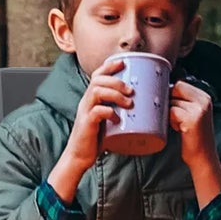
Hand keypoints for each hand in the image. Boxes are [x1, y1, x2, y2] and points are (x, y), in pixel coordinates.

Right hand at [48, 58, 129, 200]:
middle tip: (131, 90)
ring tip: (128, 103)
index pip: (97, 75)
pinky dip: (109, 112)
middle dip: (116, 81)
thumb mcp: (107, 120)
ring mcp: (85, 112)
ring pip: (96, 92)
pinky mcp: (86, 124)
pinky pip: (96, 112)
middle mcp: (86, 102)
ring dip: (115, 94)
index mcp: (91, 99)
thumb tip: (141, 106)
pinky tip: (117, 119)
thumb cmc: (96, 139)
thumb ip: (117, 110)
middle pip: (98, 80)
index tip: (124, 63)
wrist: (80, 156)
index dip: (109, 66)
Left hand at [170, 80, 217, 169]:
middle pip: (176, 88)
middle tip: (172, 116)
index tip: (170, 105)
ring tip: (178, 125)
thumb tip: (163, 91)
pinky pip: (171, 112)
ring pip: (172, 101)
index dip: (171, 93)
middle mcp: (204, 101)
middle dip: (169, 101)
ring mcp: (199, 109)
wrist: (203, 158)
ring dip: (170, 113)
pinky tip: (178, 129)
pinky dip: (171, 121)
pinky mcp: (192, 119)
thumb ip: (184, 101)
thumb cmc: (195, 138)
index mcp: (205, 98)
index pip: (181, 84)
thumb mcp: (193, 114)